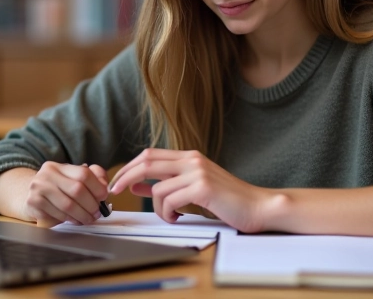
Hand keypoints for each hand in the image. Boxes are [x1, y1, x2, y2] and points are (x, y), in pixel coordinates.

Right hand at [23, 162, 108, 227]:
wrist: (32, 196)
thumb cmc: (57, 189)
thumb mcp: (73, 178)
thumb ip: (93, 176)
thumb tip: (105, 185)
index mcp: (59, 166)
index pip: (83, 174)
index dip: (97, 187)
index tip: (104, 197)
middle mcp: (47, 174)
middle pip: (77, 190)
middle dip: (91, 204)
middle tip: (97, 212)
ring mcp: (38, 188)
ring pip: (68, 205)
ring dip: (82, 215)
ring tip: (88, 219)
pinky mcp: (33, 203)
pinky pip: (58, 214)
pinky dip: (70, 219)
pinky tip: (75, 220)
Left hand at [109, 148, 270, 231]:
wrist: (258, 206)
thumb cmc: (228, 200)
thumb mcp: (193, 188)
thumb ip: (167, 184)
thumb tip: (137, 186)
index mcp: (190, 156)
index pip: (149, 154)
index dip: (129, 167)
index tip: (116, 182)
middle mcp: (192, 160)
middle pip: (146, 162)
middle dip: (125, 177)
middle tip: (114, 192)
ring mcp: (198, 172)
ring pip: (158, 188)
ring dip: (156, 208)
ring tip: (171, 216)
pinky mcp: (203, 188)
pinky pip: (170, 201)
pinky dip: (168, 214)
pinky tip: (179, 217)